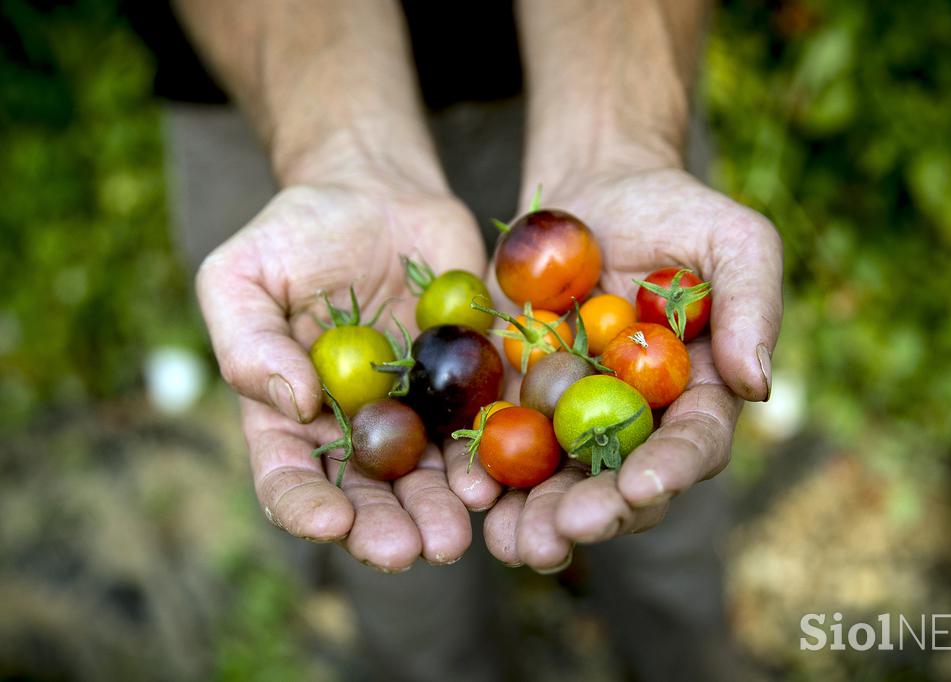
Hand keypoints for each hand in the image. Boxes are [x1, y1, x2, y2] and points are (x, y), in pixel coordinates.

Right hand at [196, 167, 486, 570]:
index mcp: (291, 412)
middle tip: (404, 550)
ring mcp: (415, 408)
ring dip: (438, 511)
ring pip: (427, 476)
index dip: (304, 506)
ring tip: (453, 536)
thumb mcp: (242, 274)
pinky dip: (485, 458)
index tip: (327, 523)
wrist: (377, 190)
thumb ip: (247, 341)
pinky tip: (491, 479)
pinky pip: (479, 427)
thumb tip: (292, 404)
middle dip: (383, 528)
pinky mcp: (468, 382)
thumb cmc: (296, 231)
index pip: (290, 475)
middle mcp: (355, 424)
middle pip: (366, 493)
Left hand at [450, 167, 782, 570]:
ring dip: (537, 517)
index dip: (668, 471)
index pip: (691, 445)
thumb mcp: (733, 241)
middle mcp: (636, 419)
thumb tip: (756, 385)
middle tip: (560, 534)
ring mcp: (574, 413)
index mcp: (695, 395)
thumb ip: (751, 306)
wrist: (596, 187)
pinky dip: (487, 475)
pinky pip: (503, 443)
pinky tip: (471, 496)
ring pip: (559, 480)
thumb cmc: (676, 210)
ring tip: (512, 543)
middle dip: (595, 513)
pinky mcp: (519, 396)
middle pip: (621, 482)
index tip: (640, 486)